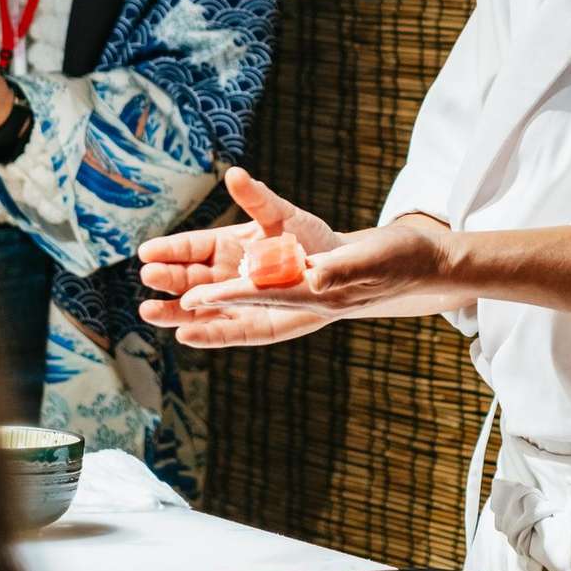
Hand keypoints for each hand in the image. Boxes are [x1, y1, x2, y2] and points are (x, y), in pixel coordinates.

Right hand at [138, 168, 347, 347]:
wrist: (339, 269)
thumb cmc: (309, 238)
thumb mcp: (282, 216)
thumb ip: (256, 199)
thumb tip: (233, 173)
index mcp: (225, 247)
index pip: (190, 248)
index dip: (169, 251)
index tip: (146, 252)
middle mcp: (223, 277)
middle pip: (187, 279)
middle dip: (167, 279)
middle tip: (148, 276)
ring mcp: (235, 304)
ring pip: (196, 310)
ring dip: (173, 312)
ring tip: (148, 312)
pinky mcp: (252, 328)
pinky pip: (225, 332)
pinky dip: (206, 334)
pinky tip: (184, 336)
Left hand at [177, 215, 458, 319]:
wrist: (419, 266)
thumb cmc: (402, 260)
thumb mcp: (375, 259)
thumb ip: (343, 268)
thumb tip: (313, 276)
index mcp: (316, 295)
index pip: (262, 298)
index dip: (226, 300)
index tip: (191, 301)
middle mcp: (298, 298)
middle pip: (237, 305)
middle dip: (196, 309)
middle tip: (151, 311)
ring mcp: (296, 288)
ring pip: (236, 295)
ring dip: (197, 299)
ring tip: (153, 305)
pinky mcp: (298, 274)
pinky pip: (251, 283)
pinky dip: (221, 289)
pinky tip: (194, 291)